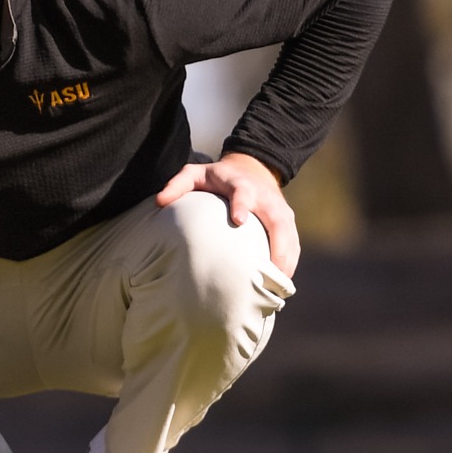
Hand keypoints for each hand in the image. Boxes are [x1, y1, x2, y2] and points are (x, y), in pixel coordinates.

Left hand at [155, 151, 299, 277]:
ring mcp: (279, 209)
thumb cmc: (217, 177)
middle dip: (277, 244)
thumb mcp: (195, 173)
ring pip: (288, 235)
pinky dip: (290, 261)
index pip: (243, 193)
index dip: (242, 205)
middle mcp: (265, 198)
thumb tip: (159, 202)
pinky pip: (292, 242)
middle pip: (277, 220)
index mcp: (241, 185)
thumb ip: (178, 185)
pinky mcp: (287, 220)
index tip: (239, 220)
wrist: (251, 167)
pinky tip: (282, 282)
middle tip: (272, 270)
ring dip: (286, 259)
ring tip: (279, 284)